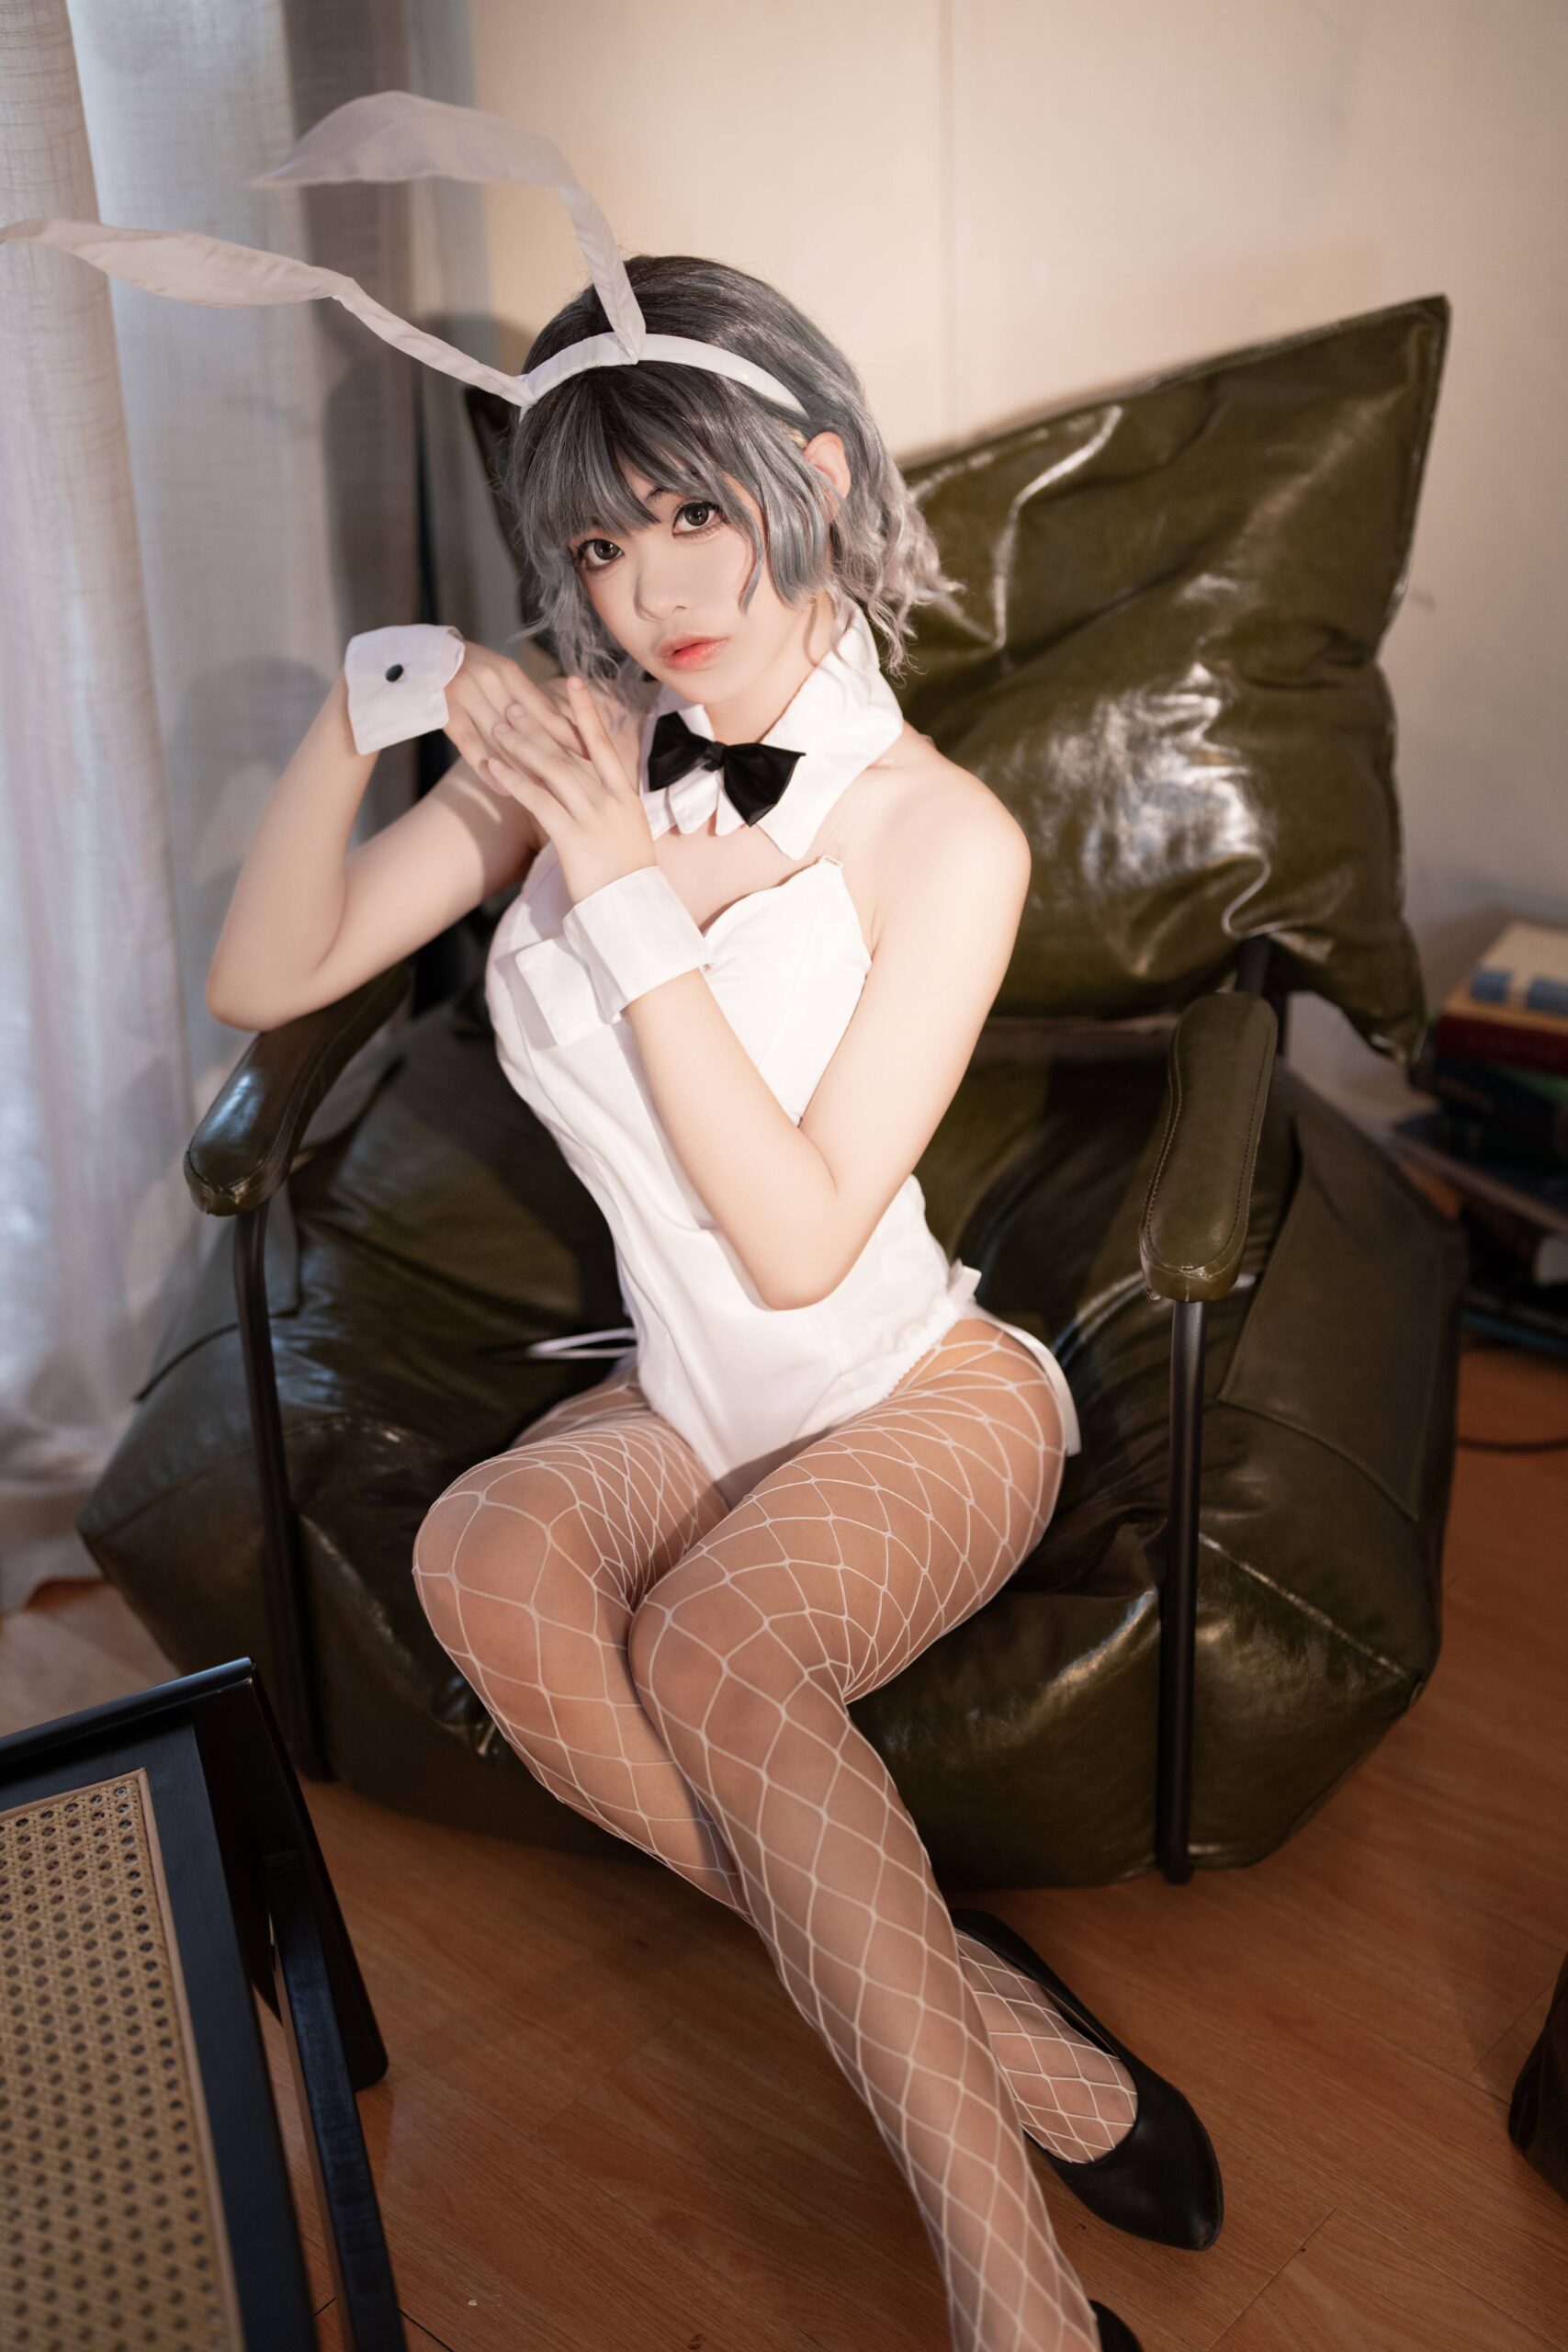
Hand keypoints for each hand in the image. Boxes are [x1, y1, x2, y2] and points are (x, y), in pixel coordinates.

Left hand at [476, 670, 656, 905]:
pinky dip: (514, 780)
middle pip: (570, 750)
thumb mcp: (626, 831)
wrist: (634, 910)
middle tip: (513, 704)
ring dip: (521, 745)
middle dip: (539, 724)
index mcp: (625, 794)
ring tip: (497, 728)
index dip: (586, 711)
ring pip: (552, 768)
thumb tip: (587, 785)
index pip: (603, 743)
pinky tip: (494, 767)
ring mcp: (593, 816)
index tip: (572, 682)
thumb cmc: (626, 876)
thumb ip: (608, 804)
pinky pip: (539, 800)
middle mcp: (610, 798)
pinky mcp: (572, 837)